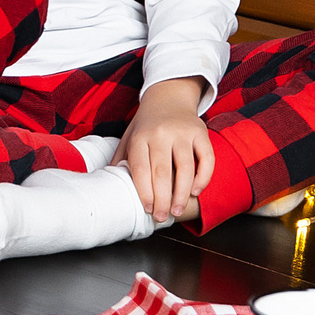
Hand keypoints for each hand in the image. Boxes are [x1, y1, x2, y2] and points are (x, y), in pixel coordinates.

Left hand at [117, 78, 214, 223]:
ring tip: (177, 211)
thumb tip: (107, 181)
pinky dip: (203, 178)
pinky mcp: (201, 132)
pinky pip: (206, 158)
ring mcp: (183, 132)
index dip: (144, 191)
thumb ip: (121, 157)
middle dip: (161, 199)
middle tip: (161, 217)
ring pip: (185, 168)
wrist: (168, 97)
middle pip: (162, 171)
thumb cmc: (147, 125)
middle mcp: (161, 133)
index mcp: (140, 136)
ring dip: (181, 194)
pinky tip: (195, 192)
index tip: (147, 209)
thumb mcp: (129, 136)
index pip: (140, 168)